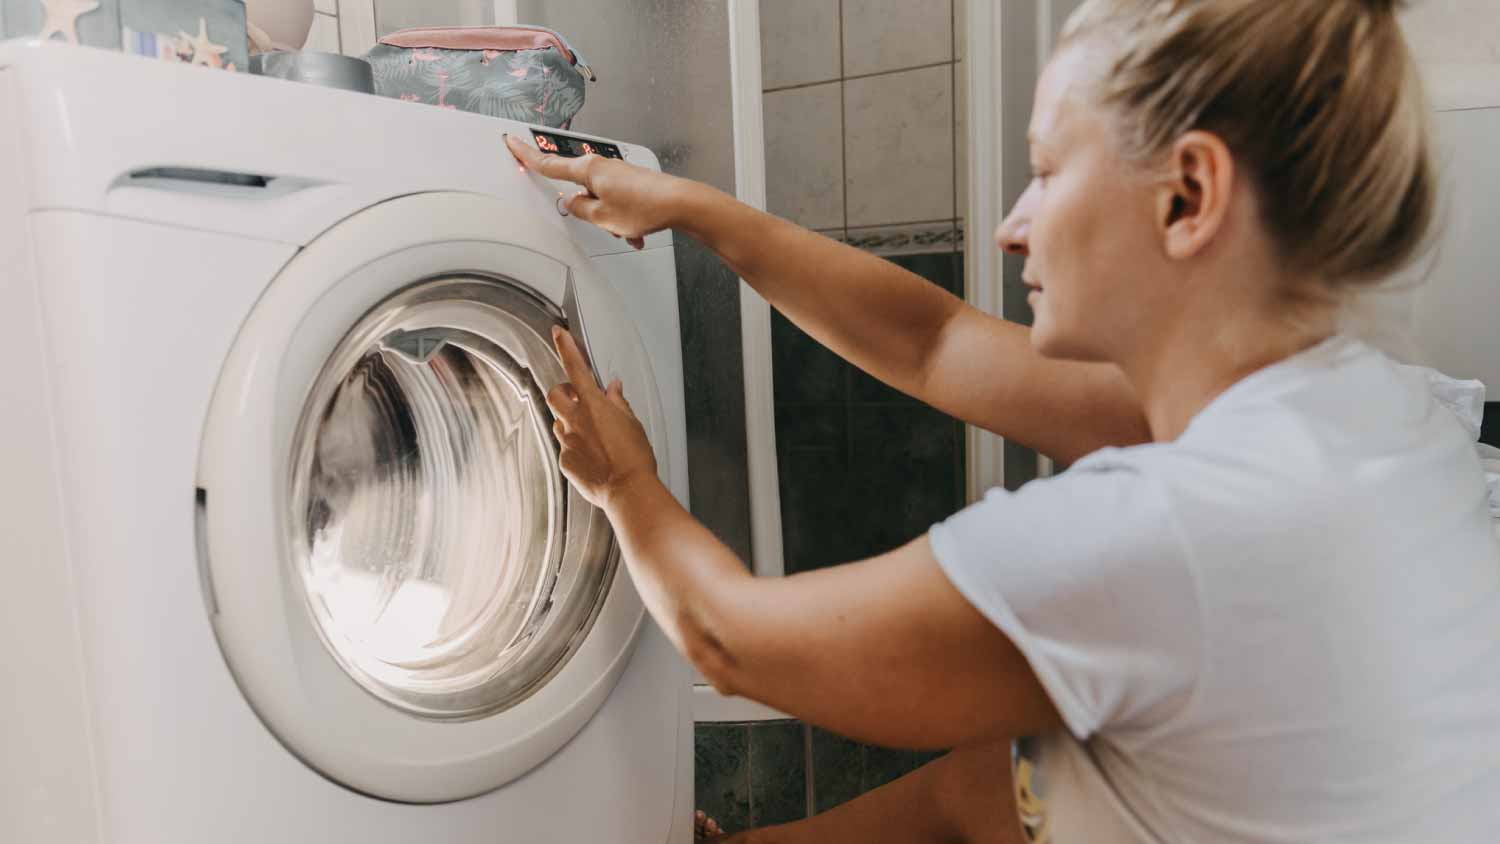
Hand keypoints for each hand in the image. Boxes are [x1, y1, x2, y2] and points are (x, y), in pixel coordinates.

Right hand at [505, 133, 690, 249]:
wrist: (680, 203)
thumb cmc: (645, 207)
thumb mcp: (601, 217)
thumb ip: (579, 210)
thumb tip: (571, 203)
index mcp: (588, 170)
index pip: (548, 163)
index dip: (526, 156)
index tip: (512, 143)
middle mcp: (601, 166)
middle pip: (579, 189)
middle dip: (589, 211)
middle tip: (603, 221)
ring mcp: (617, 173)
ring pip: (600, 201)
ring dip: (610, 220)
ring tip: (628, 229)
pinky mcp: (630, 182)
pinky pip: (617, 205)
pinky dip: (623, 220)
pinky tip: (637, 231)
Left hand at [545, 325, 658, 509]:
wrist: (627, 491)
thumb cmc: (635, 459)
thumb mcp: (633, 424)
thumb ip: (619, 403)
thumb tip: (613, 389)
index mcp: (593, 405)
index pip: (575, 367)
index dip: (565, 346)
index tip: (558, 333)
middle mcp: (575, 421)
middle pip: (555, 394)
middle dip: (564, 392)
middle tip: (580, 399)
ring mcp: (567, 442)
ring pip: (560, 422)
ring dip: (572, 422)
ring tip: (594, 436)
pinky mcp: (565, 462)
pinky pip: (566, 447)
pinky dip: (577, 447)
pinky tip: (594, 457)